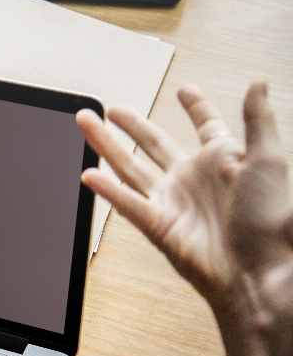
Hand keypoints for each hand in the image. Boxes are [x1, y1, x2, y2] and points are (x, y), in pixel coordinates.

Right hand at [76, 82, 292, 355]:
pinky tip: (88, 173)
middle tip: (111, 109)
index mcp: (222, 161)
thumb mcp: (269, 160)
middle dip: (131, 124)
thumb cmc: (269, 222)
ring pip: (130, 165)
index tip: (185, 92)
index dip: (196, 108)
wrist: (256, 270)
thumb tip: (258, 85)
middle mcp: (193, 179)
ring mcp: (172, 201)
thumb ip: (258, 120)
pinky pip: (126, 202)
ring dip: (105, 144)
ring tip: (85, 122)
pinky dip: (106, 190)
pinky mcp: (157, 225)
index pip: (207, 126)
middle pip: (154, 143)